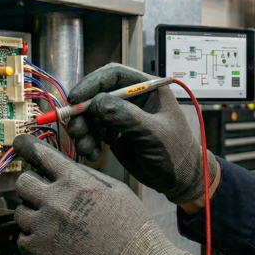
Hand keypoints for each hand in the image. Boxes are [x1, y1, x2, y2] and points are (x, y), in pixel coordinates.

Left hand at [12, 134, 191, 254]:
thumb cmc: (132, 228)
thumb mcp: (116, 189)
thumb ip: (86, 176)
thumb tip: (64, 168)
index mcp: (76, 181)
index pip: (41, 154)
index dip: (28, 146)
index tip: (20, 144)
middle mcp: (56, 200)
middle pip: (23, 182)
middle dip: (31, 185)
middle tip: (42, 195)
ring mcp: (45, 227)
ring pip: (20, 212)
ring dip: (32, 215)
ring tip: (52, 225)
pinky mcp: (39, 252)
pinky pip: (22, 239)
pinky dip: (32, 240)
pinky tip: (50, 243)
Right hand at [67, 64, 219, 204]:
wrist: (179, 179)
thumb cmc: (175, 152)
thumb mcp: (152, 133)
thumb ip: (125, 116)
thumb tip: (96, 103)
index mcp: (147, 88)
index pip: (114, 75)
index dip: (92, 83)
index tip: (76, 99)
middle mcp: (132, 98)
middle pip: (97, 94)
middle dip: (83, 112)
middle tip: (75, 130)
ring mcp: (122, 115)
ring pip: (92, 114)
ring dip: (84, 129)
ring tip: (85, 147)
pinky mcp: (116, 132)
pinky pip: (94, 131)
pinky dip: (89, 141)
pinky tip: (92, 154)